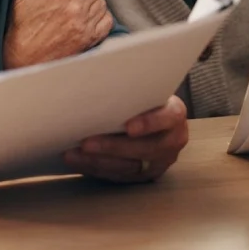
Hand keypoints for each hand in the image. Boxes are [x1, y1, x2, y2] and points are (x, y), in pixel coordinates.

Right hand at [5, 0, 113, 68]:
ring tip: (76, 8)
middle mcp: (76, 7)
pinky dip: (100, 17)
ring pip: (101, 1)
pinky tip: (86, 19)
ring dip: (91, 1)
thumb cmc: (21, 26)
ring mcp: (85, 24)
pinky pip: (107, 19)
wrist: (24, 60)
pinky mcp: (91, 38)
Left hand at [63, 95, 187, 182]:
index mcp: (175, 114)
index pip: (168, 118)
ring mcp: (160, 162)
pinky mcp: (144, 175)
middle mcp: (172, 140)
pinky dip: (96, 169)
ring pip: (129, 167)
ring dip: (98, 162)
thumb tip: (91, 73)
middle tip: (86, 143)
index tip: (129, 127)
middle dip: (112, 147)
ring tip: (73, 155)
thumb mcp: (141, 86)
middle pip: (145, 148)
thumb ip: (127, 85)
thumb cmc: (140, 94)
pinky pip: (119, 176)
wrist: (152, 114)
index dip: (150, 123)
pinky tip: (77, 161)